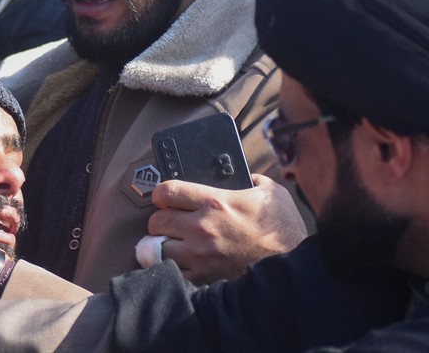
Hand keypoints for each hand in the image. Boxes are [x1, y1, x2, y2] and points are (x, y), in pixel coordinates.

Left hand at [147, 174, 306, 284]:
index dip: (161, 193)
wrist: (293, 266)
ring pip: (158, 248)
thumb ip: (249, 178)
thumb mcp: (269, 192)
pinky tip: (180, 261)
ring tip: (171, 242)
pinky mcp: (204, 276)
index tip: (165, 197)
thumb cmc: (283, 228)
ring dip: (161, 244)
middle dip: (160, 219)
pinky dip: (172, 267)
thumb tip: (240, 174)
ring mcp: (201, 255)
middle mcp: (202, 228)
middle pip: (156, 221)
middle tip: (169, 220)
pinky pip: (174, 272)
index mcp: (215, 202)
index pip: (166, 191)